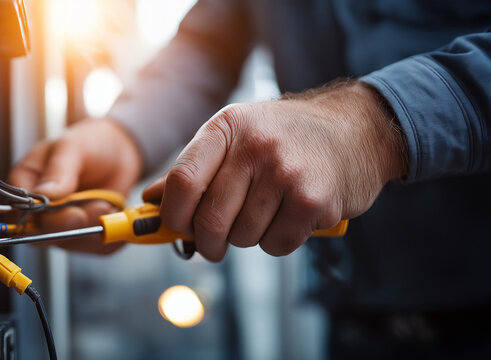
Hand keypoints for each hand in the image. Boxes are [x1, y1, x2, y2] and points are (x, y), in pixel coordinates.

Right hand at [9, 119, 142, 253]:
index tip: (57, 209)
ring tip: (105, 205)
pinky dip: (107, 235)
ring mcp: (62, 225)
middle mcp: (40, 210)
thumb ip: (57, 172)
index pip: (17, 212)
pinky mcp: (85, 235)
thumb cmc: (89, 143)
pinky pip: (94, 248)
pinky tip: (112, 214)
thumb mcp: (71, 148)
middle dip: (65, 226)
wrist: (120, 150)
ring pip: (70, 244)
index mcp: (26, 184)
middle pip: (41, 235)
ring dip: (90, 229)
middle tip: (83, 211)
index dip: (36, 217)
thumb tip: (42, 195)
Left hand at [143, 81, 407, 260]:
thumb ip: (193, 169)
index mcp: (226, 127)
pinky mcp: (313, 199)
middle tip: (216, 242)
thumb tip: (151, 201)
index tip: (177, 228)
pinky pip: (276, 245)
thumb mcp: (236, 138)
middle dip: (208, 242)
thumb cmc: (287, 138)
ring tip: (267, 212)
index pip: (182, 181)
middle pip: (210, 219)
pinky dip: (279, 241)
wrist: (357, 130)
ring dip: (249, 238)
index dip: (173, 216)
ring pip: (242, 237)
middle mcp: (254, 146)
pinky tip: (291, 217)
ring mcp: (285, 171)